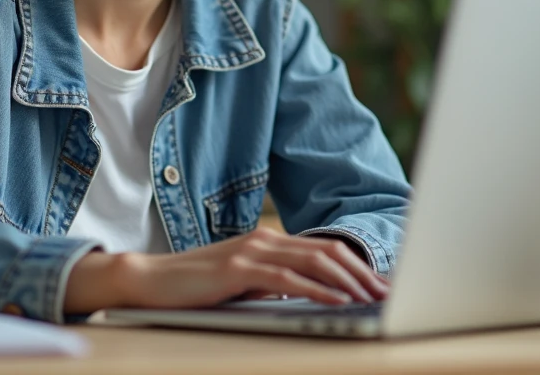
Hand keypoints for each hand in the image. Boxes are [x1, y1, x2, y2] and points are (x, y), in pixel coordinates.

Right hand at [63, 227, 388, 314]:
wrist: (152, 280)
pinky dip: (318, 289)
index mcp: (270, 241)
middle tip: (387, 292)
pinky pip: (288, 279)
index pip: (324, 250)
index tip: (380, 284)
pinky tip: (338, 299)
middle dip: (362, 272)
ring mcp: (253, 251)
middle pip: (327, 251)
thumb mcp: (245, 283)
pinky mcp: (240, 268)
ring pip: (314, 261)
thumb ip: (275, 283)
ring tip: (371, 296)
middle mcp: (266, 239)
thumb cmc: (198, 287)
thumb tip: (311, 296)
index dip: (357, 266)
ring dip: (348, 280)